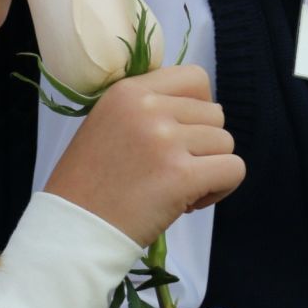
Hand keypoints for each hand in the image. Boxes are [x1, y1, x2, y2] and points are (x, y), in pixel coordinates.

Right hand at [44, 65, 243, 246]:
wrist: (74, 229)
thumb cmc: (89, 186)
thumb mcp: (107, 125)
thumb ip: (147, 111)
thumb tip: (202, 112)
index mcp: (128, 91)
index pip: (194, 78)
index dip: (199, 108)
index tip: (182, 135)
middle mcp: (148, 108)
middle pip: (215, 114)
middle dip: (203, 145)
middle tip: (172, 172)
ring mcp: (165, 139)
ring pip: (225, 143)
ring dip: (210, 169)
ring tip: (177, 190)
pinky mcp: (182, 174)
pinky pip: (233, 170)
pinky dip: (221, 188)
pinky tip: (189, 203)